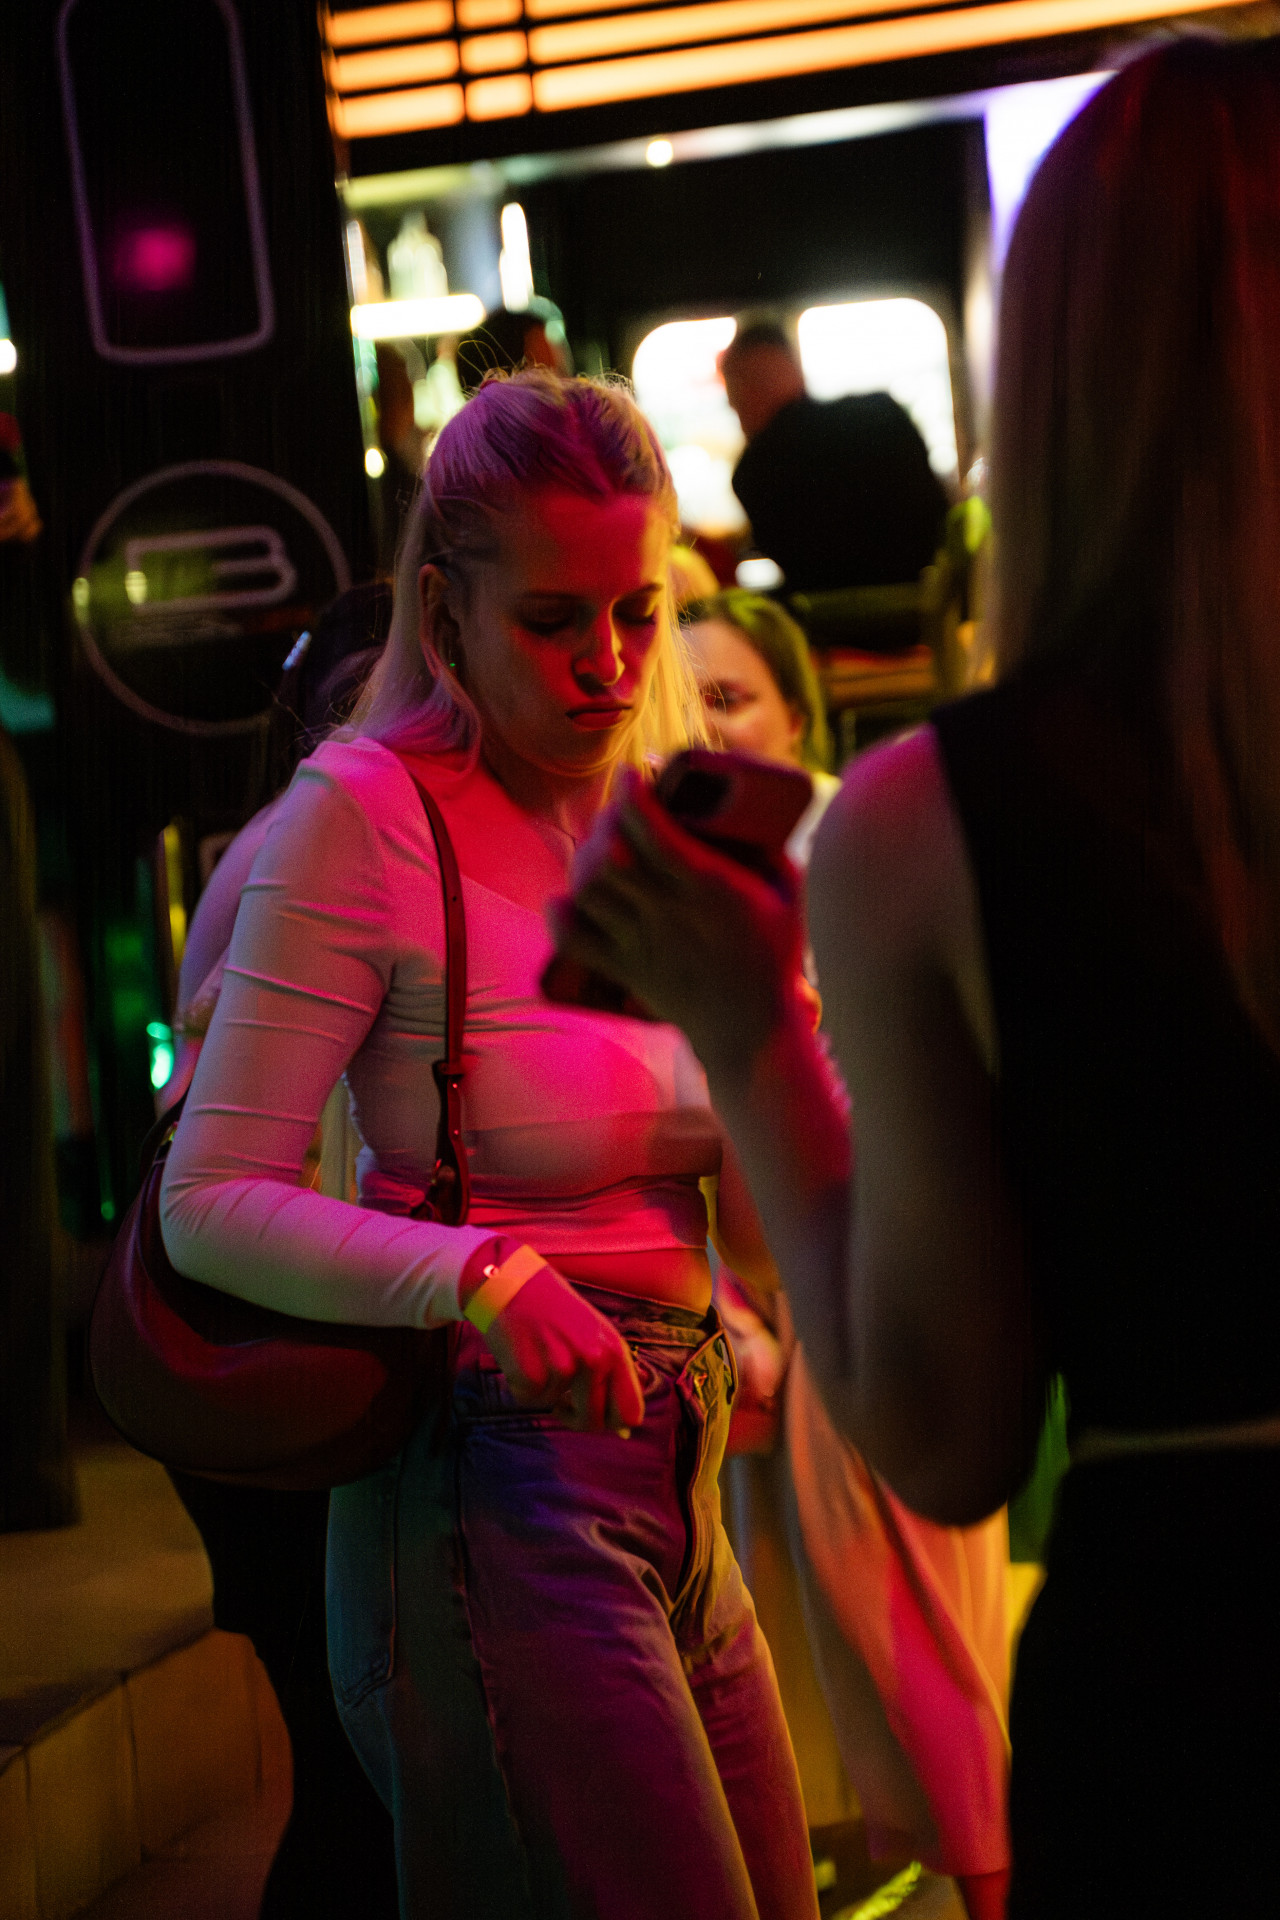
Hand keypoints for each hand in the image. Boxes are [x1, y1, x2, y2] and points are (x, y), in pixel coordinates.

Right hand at [482, 1264, 645, 1433]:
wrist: (512, 1283)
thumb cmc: (556, 1313)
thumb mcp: (594, 1337)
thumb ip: (612, 1379)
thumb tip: (624, 1431)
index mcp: (615, 1350)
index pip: (631, 1412)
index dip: (615, 1423)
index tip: (599, 1416)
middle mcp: (594, 1359)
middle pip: (593, 1422)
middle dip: (576, 1418)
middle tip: (562, 1399)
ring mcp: (562, 1366)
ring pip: (557, 1409)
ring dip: (546, 1393)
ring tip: (540, 1355)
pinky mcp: (530, 1374)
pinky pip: (529, 1400)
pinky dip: (522, 1386)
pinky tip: (522, 1354)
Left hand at [549, 772, 806, 1075]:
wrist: (750, 1030)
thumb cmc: (774, 958)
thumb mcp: (788, 895)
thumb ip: (769, 850)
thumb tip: (747, 812)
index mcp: (708, 887)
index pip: (652, 831)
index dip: (632, 795)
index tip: (631, 774)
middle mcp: (666, 911)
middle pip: (611, 855)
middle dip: (607, 821)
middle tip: (619, 813)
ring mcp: (640, 942)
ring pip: (589, 890)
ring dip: (585, 860)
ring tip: (600, 850)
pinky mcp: (625, 968)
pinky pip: (574, 940)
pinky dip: (560, 916)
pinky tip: (566, 899)